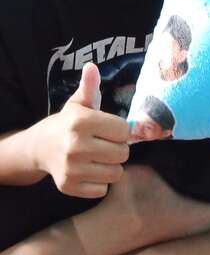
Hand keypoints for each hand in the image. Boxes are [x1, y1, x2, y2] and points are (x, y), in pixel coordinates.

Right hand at [32, 63, 129, 197]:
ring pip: (116, 173)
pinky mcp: (69, 186)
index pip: (124, 131)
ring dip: (111, 166)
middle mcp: (76, 145)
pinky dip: (100, 181)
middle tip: (105, 144)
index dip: (120, 130)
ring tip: (99, 157)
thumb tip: (92, 66)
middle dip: (118, 148)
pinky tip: (89, 170)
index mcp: (81, 122)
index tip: (110, 129)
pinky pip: (103, 189)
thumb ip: (90, 86)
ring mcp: (72, 168)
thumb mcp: (79, 102)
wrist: (41, 146)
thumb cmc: (68, 122)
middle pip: (122, 153)